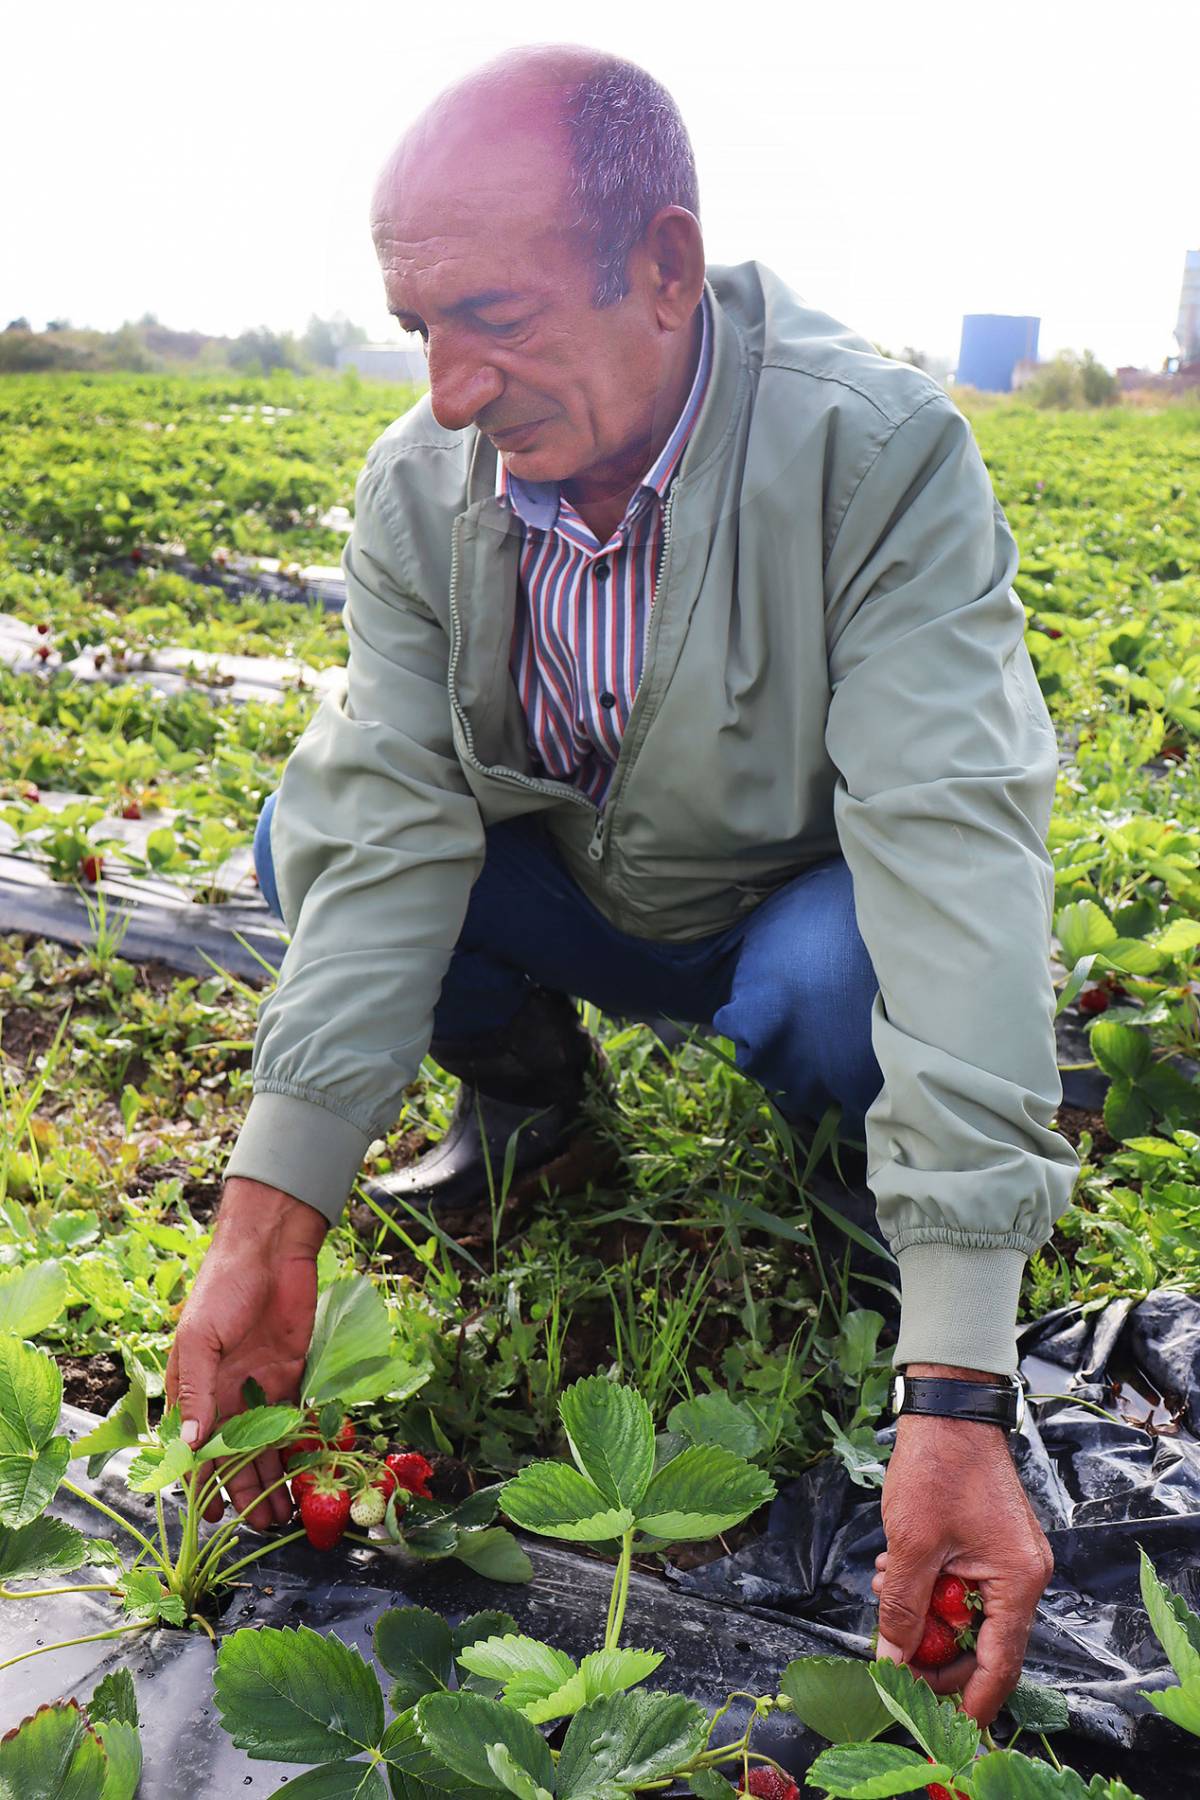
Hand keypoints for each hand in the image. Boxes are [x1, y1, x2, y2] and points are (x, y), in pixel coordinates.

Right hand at [165, 1177, 328, 1532]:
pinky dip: (298, 1449)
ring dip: (272, 1480)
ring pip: (265, 1447)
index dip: (202, 1484)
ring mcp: (260, 1388)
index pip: (194, 1449)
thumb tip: (187, 1444)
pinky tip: (306, 1476)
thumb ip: (196, 1391)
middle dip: (245, 1493)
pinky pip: (294, 1422)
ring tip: (284, 1516)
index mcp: (194, 1388)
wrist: (272, 1250)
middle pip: (234, 1456)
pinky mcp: (292, 1377)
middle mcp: (226, 1395)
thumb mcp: (200, 1338)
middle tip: (261, 1528)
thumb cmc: (223, 1287)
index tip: (213, 1519)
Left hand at [872, 1361, 1052, 1726]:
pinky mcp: (990, 1543)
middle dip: (935, 1652)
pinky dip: (931, 1587)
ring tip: (887, 1594)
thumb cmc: (937, 1467)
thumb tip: (892, 1661)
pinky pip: (963, 1585)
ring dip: (926, 1614)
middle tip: (893, 1658)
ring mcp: (1008, 1558)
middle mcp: (1022, 1574)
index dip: (970, 1699)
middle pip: (984, 1643)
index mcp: (1017, 1580)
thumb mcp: (911, 1546)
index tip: (941, 1726)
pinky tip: (896, 1572)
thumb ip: (904, 1609)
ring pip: (967, 1612)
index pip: (1000, 1663)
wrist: (947, 1407)